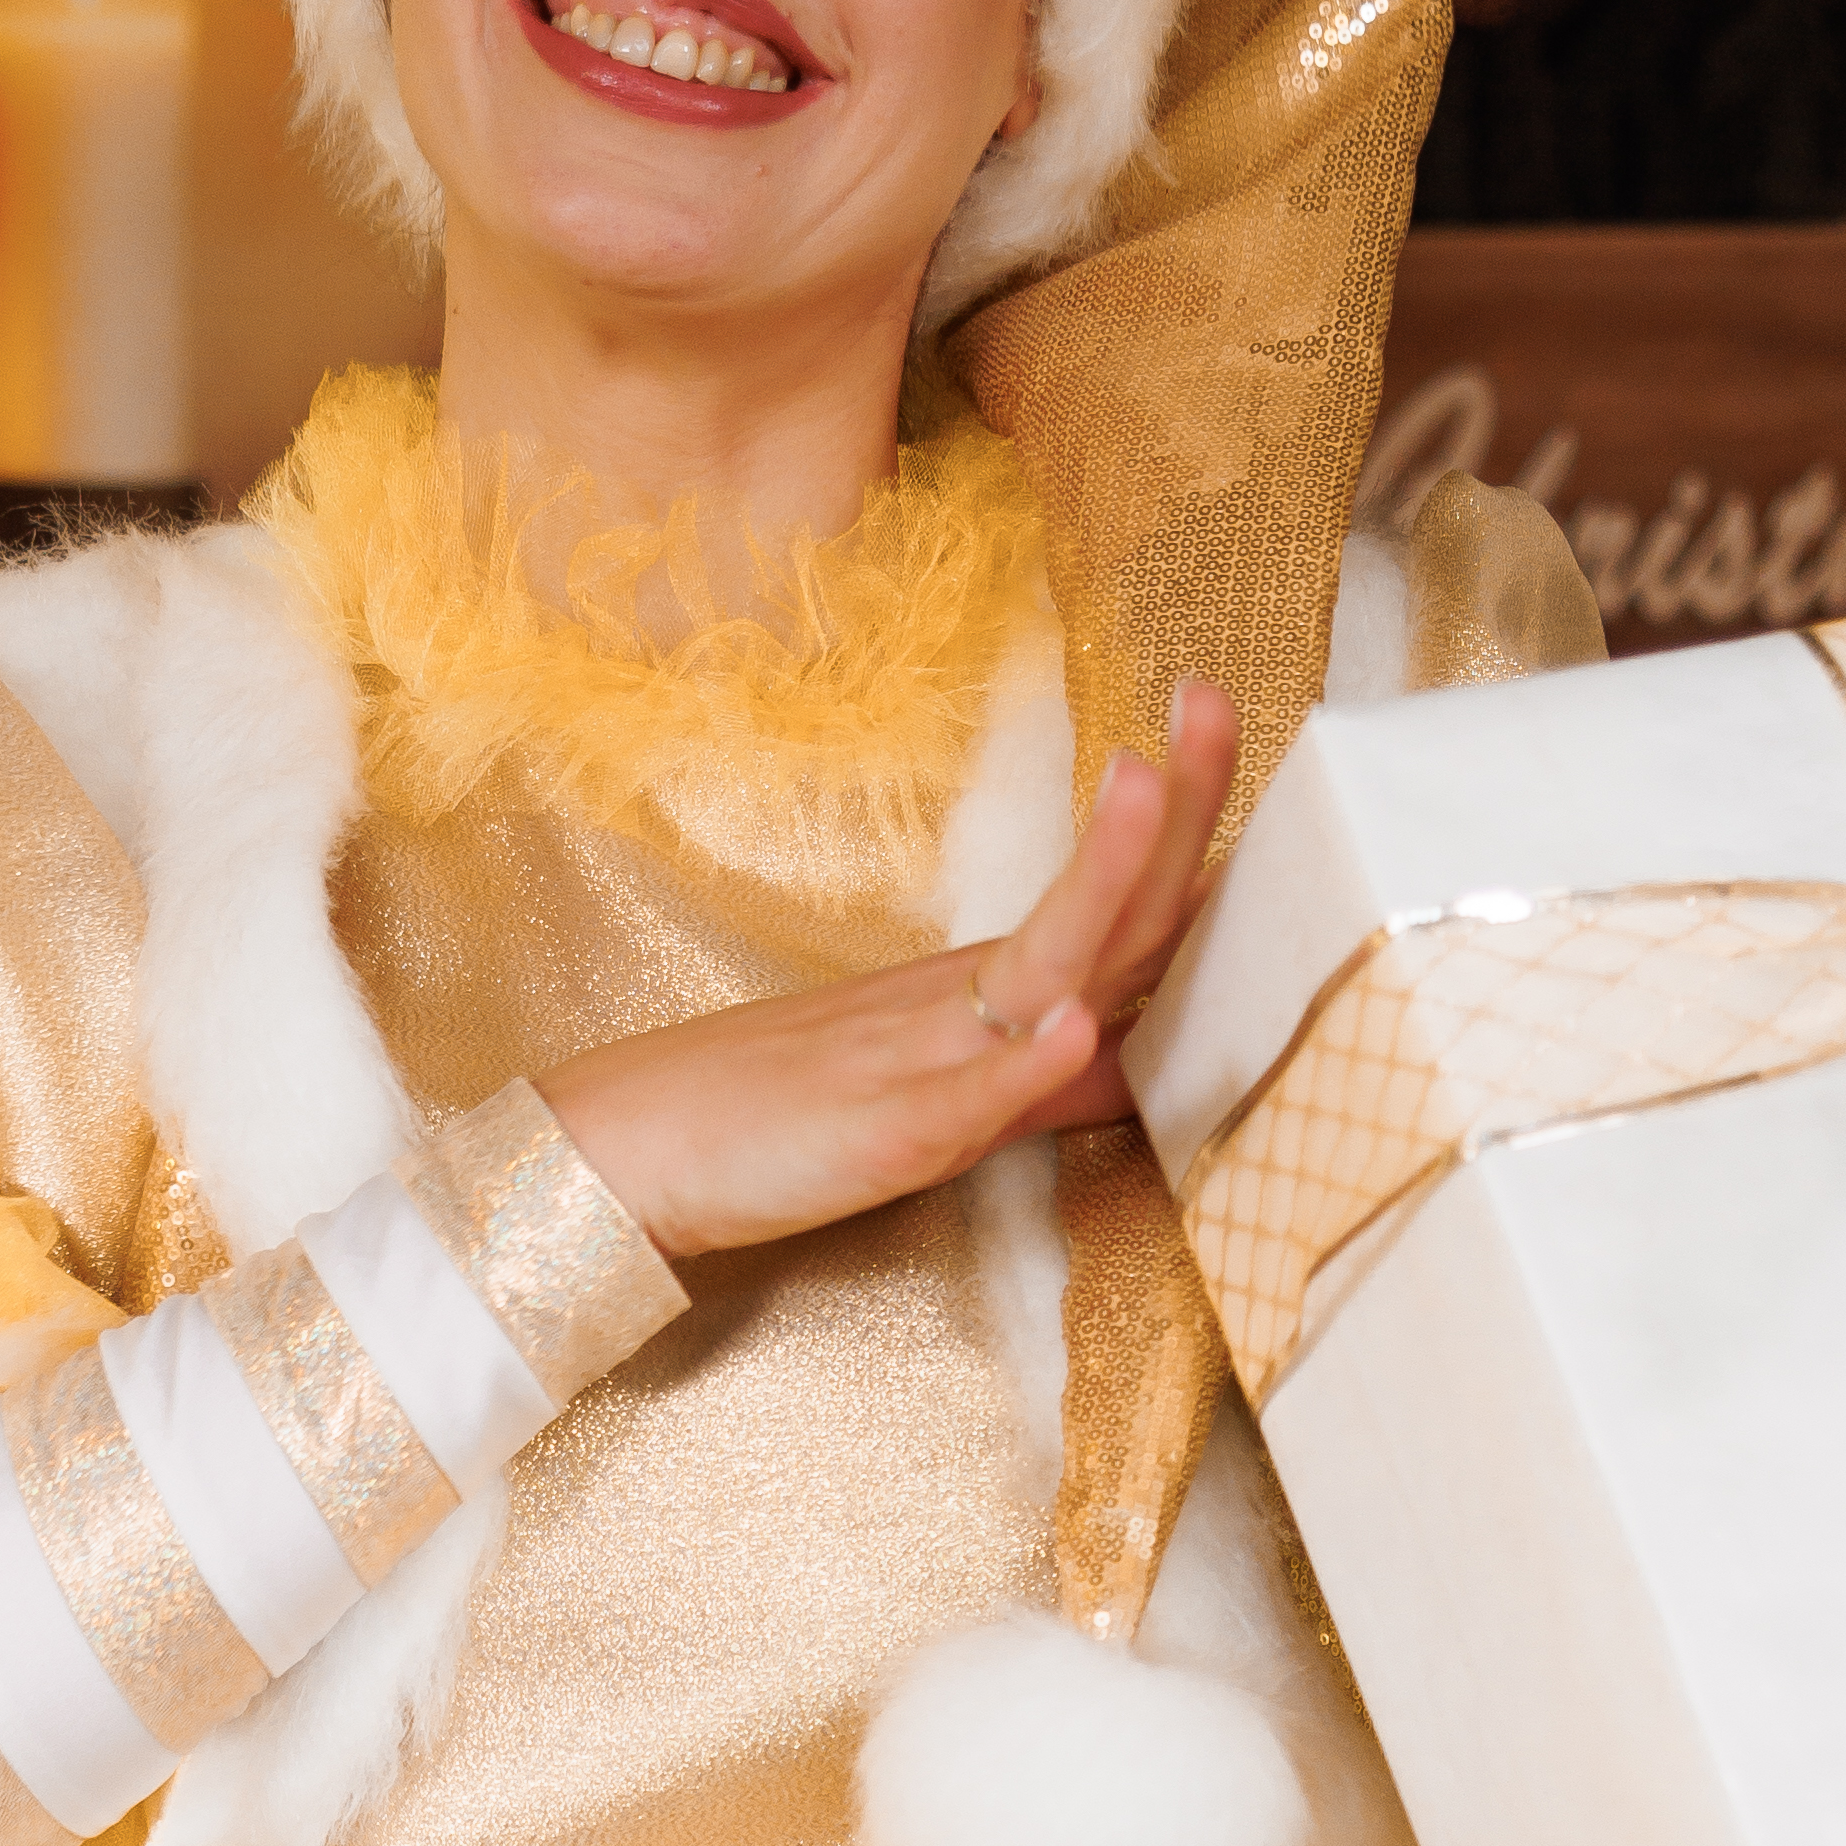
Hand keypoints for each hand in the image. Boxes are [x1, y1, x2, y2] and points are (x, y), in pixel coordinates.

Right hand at [540, 683, 1237, 1266]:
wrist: (628, 1148)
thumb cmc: (769, 1120)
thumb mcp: (927, 1094)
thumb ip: (1028, 1076)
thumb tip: (1119, 1049)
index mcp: (978, 994)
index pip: (1113, 912)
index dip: (1181, 829)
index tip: (1217, 727)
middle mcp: (961, 1007)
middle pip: (1097, 908)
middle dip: (1171, 806)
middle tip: (1210, 697)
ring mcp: (919, 1064)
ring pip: (1036, 964)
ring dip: (1102, 877)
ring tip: (1149, 785)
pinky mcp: (878, 1138)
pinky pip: (959, 1099)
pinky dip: (1020, 1063)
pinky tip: (1070, 1025)